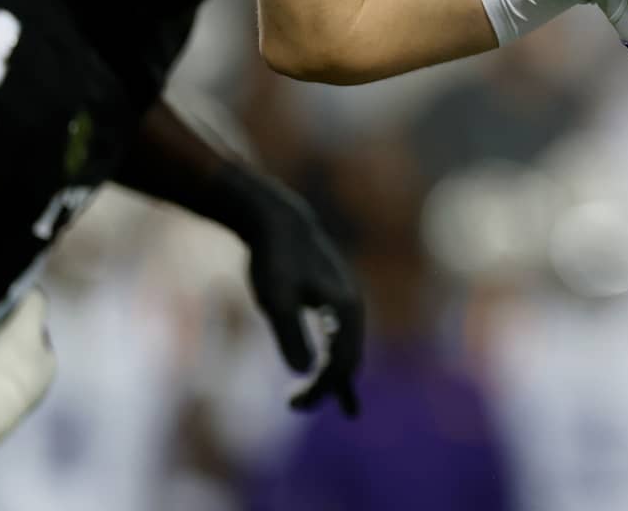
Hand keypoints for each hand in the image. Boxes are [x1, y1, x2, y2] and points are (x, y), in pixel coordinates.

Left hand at [244, 191, 364, 416]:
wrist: (279, 222)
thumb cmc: (273, 260)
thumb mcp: (275, 299)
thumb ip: (289, 334)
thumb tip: (303, 370)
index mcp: (345, 309)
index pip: (341, 362)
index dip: (320, 388)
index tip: (292, 402)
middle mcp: (354, 307)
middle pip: (349, 359)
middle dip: (327, 386)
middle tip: (294, 403)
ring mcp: (348, 302)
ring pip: (349, 349)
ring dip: (335, 376)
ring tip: (336, 405)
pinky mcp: (336, 300)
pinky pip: (344, 337)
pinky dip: (341, 360)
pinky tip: (339, 379)